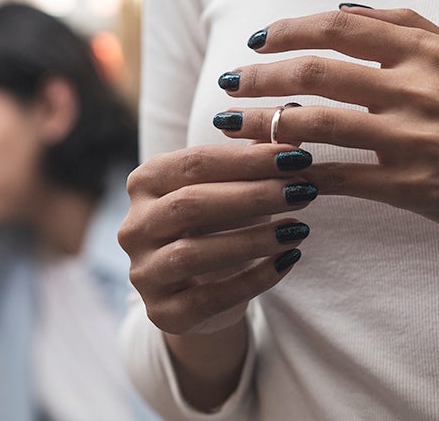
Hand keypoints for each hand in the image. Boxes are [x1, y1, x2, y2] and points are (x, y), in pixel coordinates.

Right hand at [119, 143, 317, 334]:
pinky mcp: (162, 313)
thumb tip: (295, 124)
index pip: (195, 163)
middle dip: (253, 196)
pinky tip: (288, 260)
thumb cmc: (218, 227)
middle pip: (191, 204)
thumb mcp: (232, 190)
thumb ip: (256, 161)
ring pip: (194, 253)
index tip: (298, 155)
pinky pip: (210, 297)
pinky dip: (253, 279)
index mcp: (144, 183)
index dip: (248, 159)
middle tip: (304, 189)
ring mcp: (143, 272)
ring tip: (298, 227)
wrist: (200, 292)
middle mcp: (134, 226)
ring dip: (253, 238)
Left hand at [214, 6, 438, 251]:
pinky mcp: (410, 187)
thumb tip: (343, 9)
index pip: (339, 26)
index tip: (257, 42)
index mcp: (428, 50)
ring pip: (315, 124)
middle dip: (260, 76)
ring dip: (262, 125)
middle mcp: (418, 88)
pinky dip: (296, 173)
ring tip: (232, 126)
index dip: (288, 30)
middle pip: (316, 70)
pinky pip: (336, 177)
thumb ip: (406, 28)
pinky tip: (269, 172)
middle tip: (228, 83)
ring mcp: (412, 139)